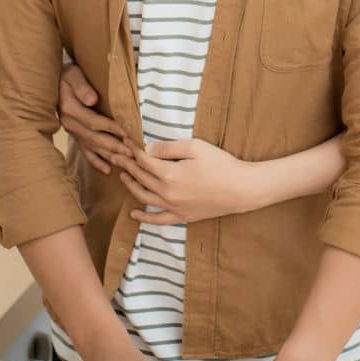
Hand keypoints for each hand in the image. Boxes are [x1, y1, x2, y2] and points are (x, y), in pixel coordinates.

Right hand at [58, 62, 131, 176]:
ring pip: (93, 147)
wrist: (52, 82)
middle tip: (133, 154)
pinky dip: (96, 162)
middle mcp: (70, 124)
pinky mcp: (75, 136)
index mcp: (70, 109)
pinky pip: (85, 152)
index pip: (94, 122)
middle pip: (95, 138)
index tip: (127, 133)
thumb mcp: (73, 75)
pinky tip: (108, 170)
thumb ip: (82, 87)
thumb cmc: (68, 76)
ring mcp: (72, 132)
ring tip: (126, 163)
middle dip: (115, 146)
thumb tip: (92, 100)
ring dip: (110, 156)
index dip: (111, 128)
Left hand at [120, 138, 259, 226]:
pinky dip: (144, 218)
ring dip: (131, 185)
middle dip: (127, 164)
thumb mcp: (196, 147)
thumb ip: (169, 148)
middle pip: (141, 177)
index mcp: (169, 174)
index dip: (133, 149)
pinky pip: (158, 220)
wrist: (242, 189)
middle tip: (118, 154)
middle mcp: (167, 193)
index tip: (126, 140)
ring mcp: (174, 207)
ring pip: (144, 197)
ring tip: (122, 175)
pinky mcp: (182, 216)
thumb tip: (147, 149)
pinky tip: (134, 214)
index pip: (144, 160)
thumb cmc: (221, 164)